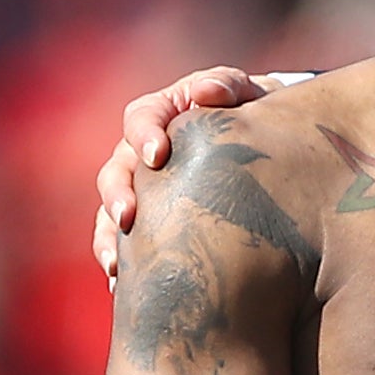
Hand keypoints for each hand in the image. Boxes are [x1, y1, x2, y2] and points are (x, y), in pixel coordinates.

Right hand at [92, 64, 272, 282]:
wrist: (265, 147)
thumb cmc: (252, 113)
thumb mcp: (246, 94)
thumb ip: (228, 86)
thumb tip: (207, 91)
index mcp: (160, 115)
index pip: (139, 118)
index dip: (144, 135)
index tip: (157, 154)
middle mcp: (141, 154)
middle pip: (115, 171)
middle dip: (117, 194)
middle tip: (127, 216)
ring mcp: (141, 191)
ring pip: (110, 214)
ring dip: (109, 238)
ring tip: (116, 265)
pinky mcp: (149, 224)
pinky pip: (125, 245)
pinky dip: (122, 264)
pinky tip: (122, 287)